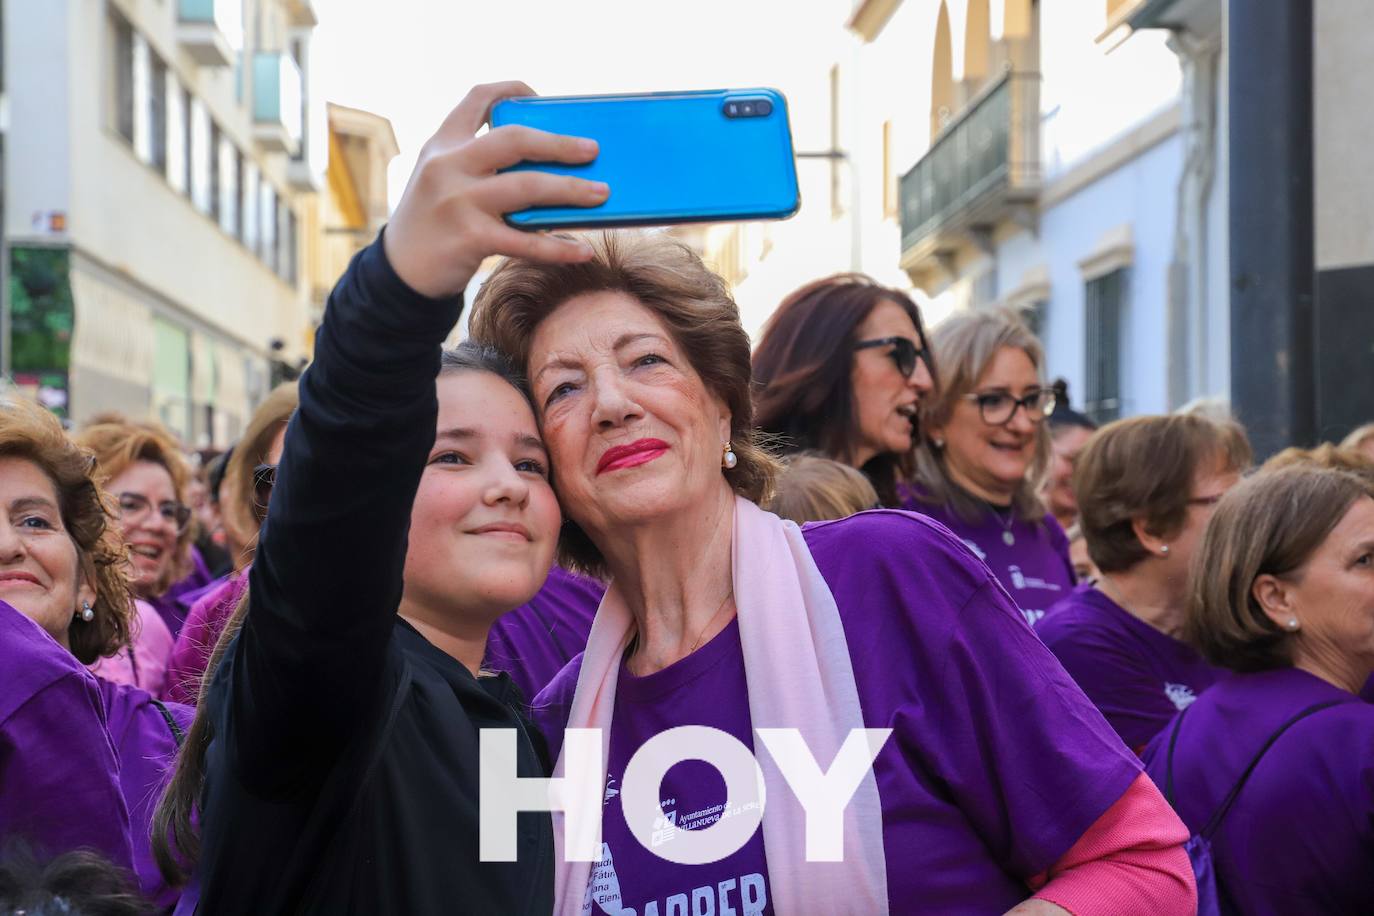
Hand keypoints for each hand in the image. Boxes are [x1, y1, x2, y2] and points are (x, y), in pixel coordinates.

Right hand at [383, 81, 608, 298]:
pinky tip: (583, 251)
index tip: (538, 95)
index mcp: (443, 144)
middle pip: (513, 140)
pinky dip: (558, 249)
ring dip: (570, 190)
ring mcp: (458, 201)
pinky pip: (525, 242)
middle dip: (559, 143)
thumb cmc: (436, 222)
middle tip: (592, 150)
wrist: (400, 271)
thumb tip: (552, 167)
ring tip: (601, 194)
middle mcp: (448, 166)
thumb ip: (481, 166)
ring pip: (526, 187)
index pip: (477, 99)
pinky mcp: (469, 238)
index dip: (511, 90)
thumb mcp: (444, 180)